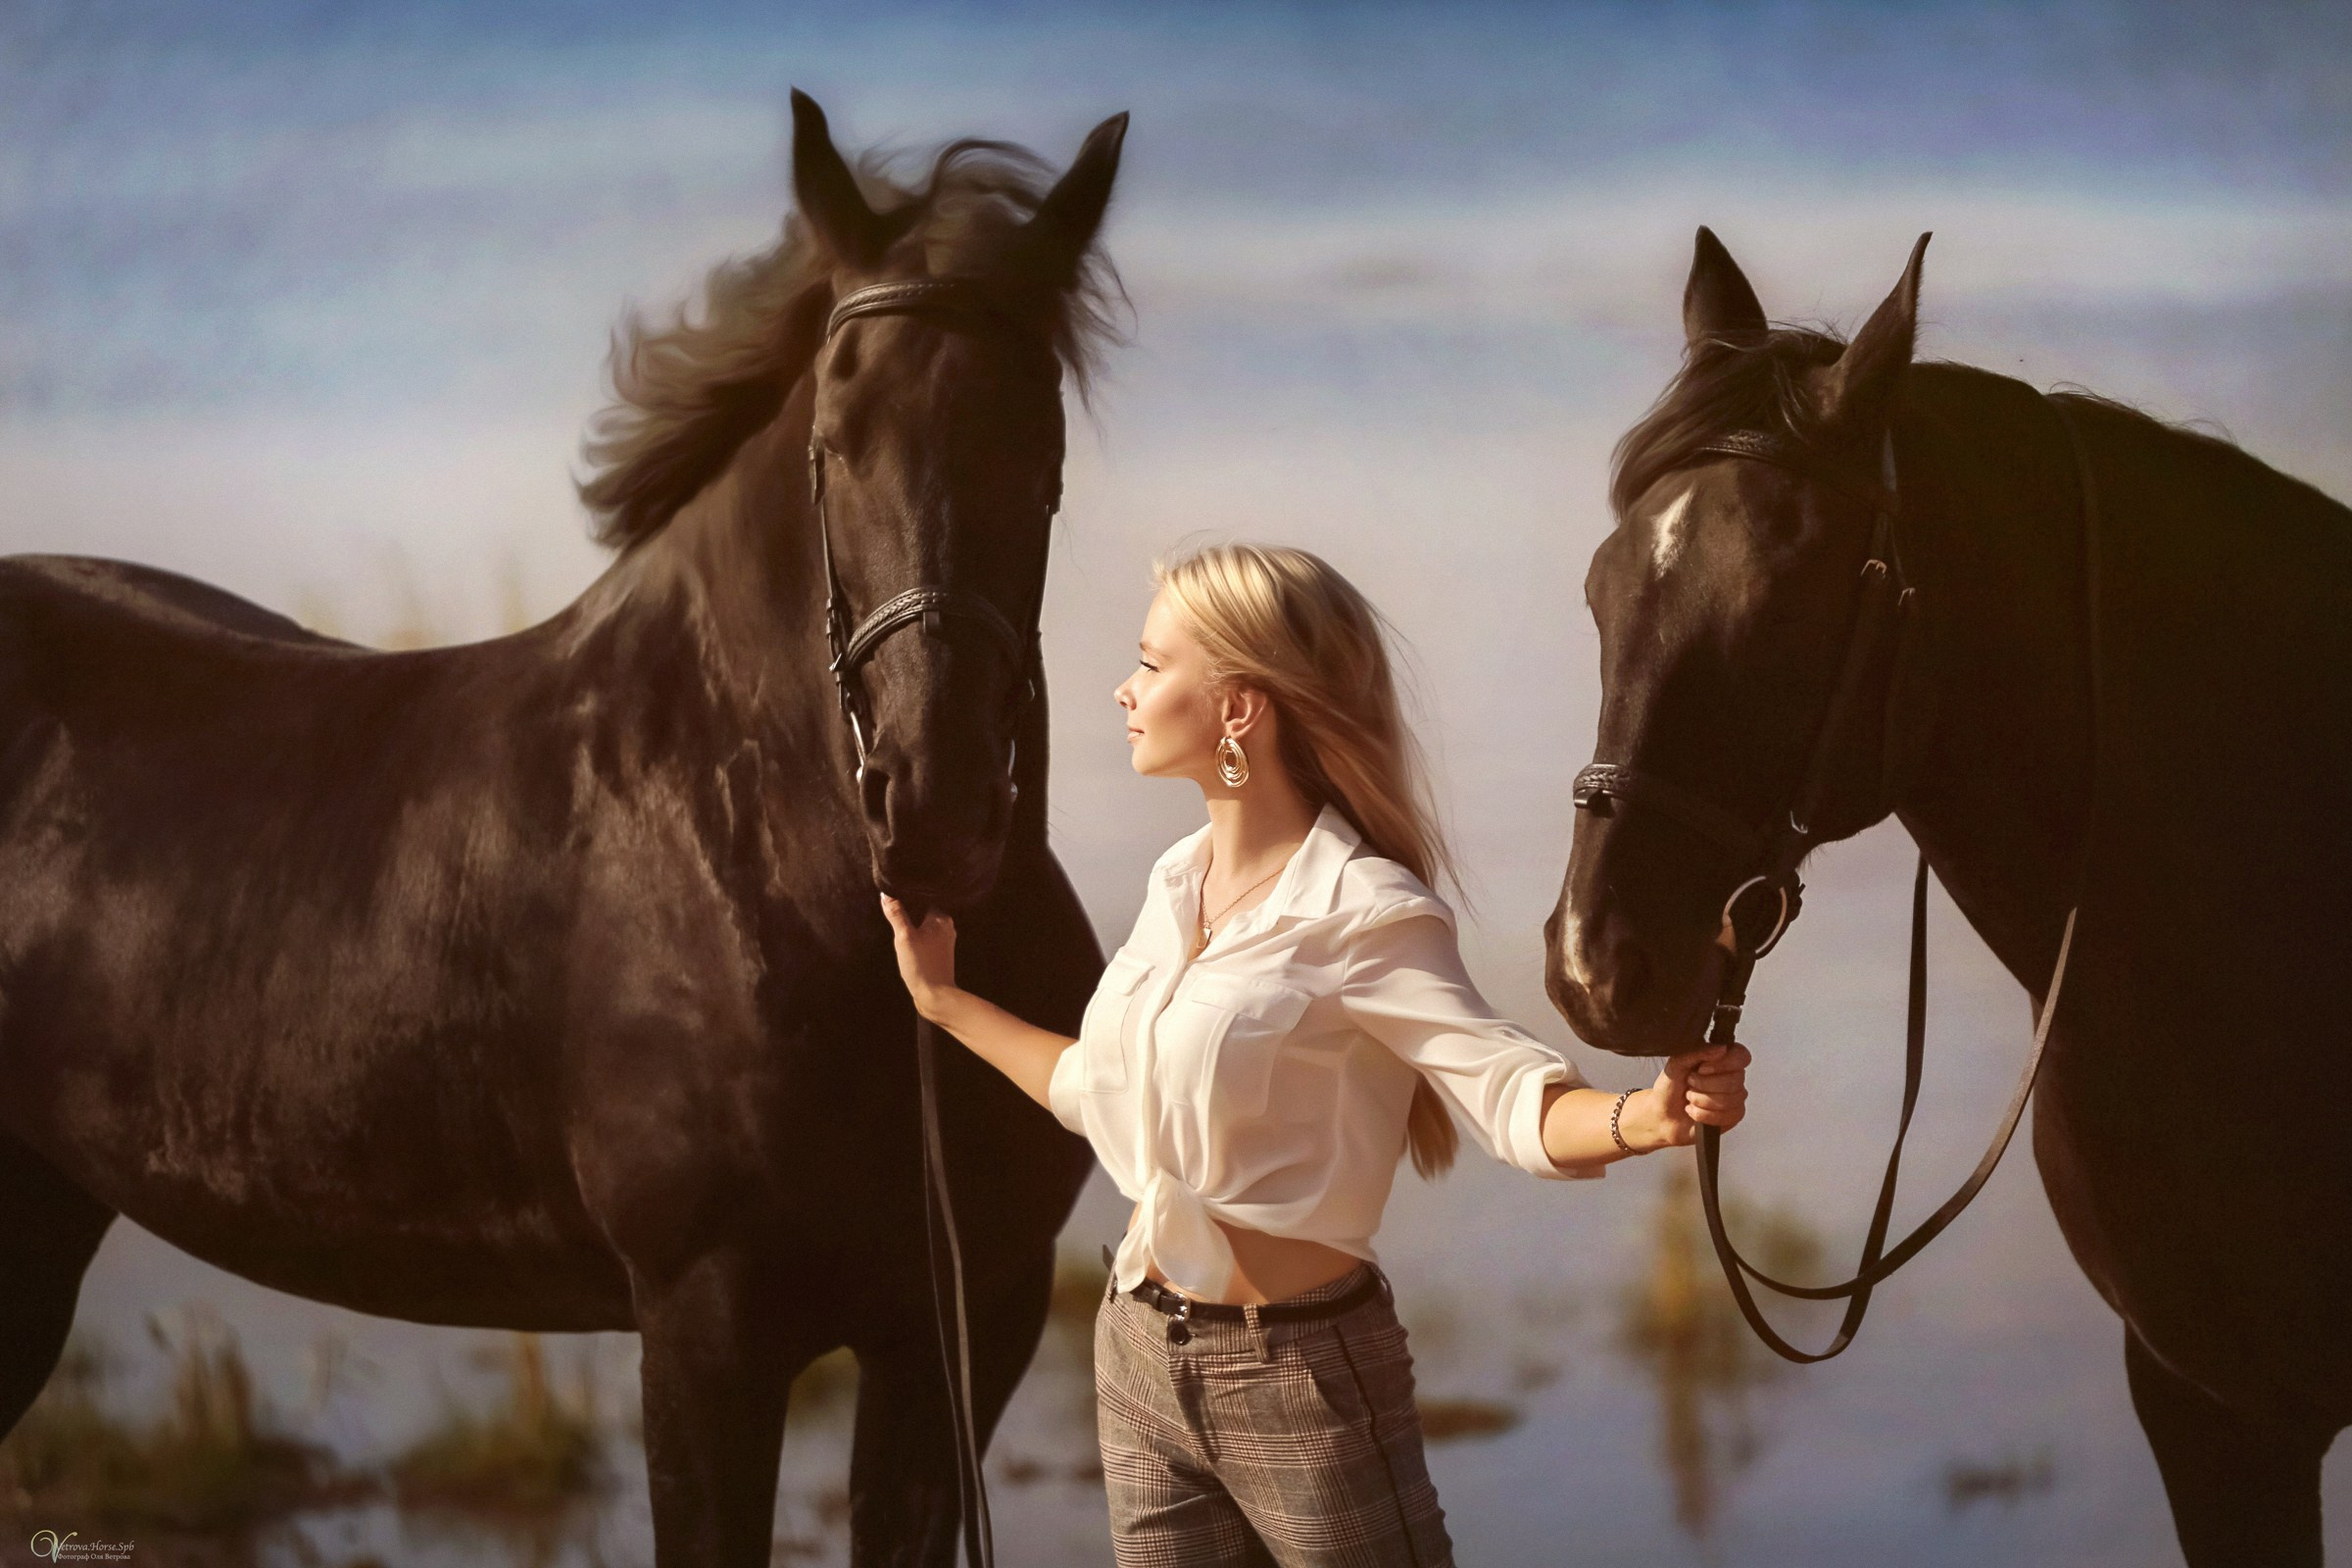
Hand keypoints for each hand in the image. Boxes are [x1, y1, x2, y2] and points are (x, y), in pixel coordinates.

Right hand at [879, 893, 957, 1021]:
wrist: (936, 996)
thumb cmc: (921, 965)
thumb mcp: (903, 937)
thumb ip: (896, 914)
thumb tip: (886, 894)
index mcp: (941, 917)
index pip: (923, 897)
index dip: (908, 896)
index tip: (894, 895)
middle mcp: (947, 926)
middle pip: (924, 910)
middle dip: (909, 911)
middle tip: (893, 911)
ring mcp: (945, 940)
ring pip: (925, 924)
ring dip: (912, 924)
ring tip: (898, 925)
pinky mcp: (941, 952)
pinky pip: (927, 936)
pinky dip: (917, 936)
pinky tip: (907, 941)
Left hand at [1639, 1041, 1751, 1148]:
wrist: (1663, 1113)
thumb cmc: (1671, 1086)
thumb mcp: (1677, 1062)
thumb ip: (1698, 1052)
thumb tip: (1722, 1048)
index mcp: (1721, 1057)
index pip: (1741, 1055)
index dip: (1724, 1064)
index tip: (1702, 1069)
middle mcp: (1731, 1075)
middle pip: (1735, 1080)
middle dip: (1705, 1085)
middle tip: (1690, 1083)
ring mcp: (1735, 1096)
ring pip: (1731, 1100)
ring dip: (1702, 1101)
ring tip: (1690, 1097)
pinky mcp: (1733, 1115)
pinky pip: (1729, 1116)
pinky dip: (1705, 1115)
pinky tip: (1695, 1110)